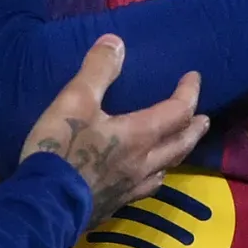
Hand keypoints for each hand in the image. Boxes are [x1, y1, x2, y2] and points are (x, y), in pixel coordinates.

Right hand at [21, 37, 209, 226]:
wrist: (44, 204)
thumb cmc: (61, 148)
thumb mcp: (75, 101)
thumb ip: (98, 71)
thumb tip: (117, 42)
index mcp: (139, 135)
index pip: (177, 111)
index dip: (188, 93)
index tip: (193, 77)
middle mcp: (144, 162)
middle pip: (180, 144)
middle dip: (194, 128)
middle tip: (204, 118)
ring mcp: (131, 187)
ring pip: (166, 168)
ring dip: (178, 152)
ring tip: (179, 145)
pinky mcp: (116, 204)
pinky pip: (147, 187)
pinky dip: (155, 174)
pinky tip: (146, 177)